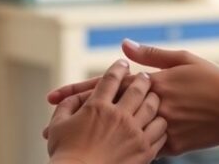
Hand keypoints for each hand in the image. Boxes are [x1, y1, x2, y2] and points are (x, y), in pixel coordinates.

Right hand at [46, 59, 167, 163]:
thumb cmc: (65, 155)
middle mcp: (119, 116)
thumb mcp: (58, 125)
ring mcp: (134, 133)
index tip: (123, 64)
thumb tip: (73, 96)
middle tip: (146, 77)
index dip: (118, 68)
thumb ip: (66, 105)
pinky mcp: (144, 151)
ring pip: (152, 108)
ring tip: (155, 97)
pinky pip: (160, 132)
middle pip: (137, 89)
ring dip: (154, 100)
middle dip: (143, 79)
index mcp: (97, 107)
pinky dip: (160, 125)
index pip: (111, 79)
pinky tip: (159, 124)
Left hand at [47, 40, 218, 156]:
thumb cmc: (213, 81)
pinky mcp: (171, 146)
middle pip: (106, 113)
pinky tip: (109, 156)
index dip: (77, 91)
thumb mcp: (183, 60)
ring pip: (120, 136)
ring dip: (94, 141)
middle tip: (49, 126)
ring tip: (70, 147)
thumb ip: (151, 55)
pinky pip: (144, 149)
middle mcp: (150, 106)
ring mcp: (160, 128)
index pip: (105, 86)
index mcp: (150, 82)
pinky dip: (128, 150)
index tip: (52, 95)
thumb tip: (123, 44)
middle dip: (76, 119)